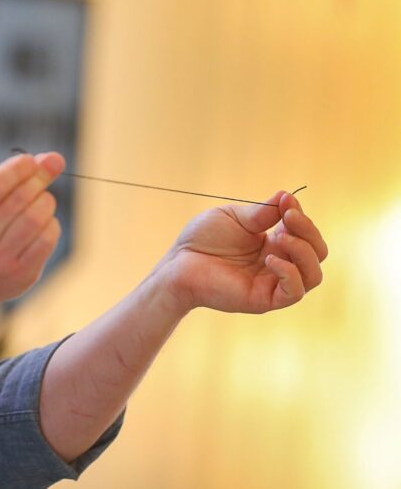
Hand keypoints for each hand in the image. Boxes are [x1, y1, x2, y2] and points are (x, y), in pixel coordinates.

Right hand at [0, 152, 65, 310]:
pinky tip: (41, 222)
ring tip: (39, 200)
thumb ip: (3, 178)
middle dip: (37, 179)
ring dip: (45, 200)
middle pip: (20, 199)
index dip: (17, 168)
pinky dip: (50, 223)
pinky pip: (48, 239)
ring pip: (37, 218)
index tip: (28, 160)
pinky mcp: (21, 276)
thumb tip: (52, 159)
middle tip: (42, 173)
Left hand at [157, 191, 328, 314]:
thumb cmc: (202, 239)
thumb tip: (288, 196)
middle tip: (287, 217)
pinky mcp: (264, 300)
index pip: (306, 235)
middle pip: (317, 253)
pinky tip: (270, 258)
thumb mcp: (236, 217)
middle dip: (308, 232)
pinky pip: (293, 292)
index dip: (302, 217)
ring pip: (313, 275)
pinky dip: (290, 273)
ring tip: (279, 238)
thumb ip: (263, 212)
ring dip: (303, 252)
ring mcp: (272, 284)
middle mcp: (279, 265)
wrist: (179, 262)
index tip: (287, 202)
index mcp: (274, 244)